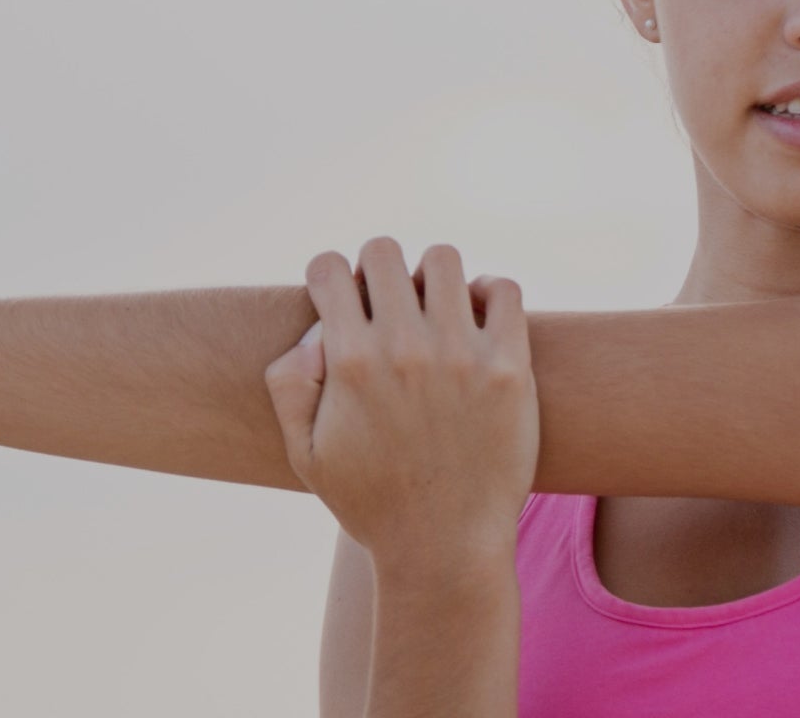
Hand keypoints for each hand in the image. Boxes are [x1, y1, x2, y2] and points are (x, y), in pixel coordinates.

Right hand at [262, 237, 537, 560]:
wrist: (444, 547)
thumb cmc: (371, 502)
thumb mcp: (305, 453)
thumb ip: (289, 384)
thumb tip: (316, 332)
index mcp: (348, 362)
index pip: (330, 267)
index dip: (330, 278)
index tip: (343, 303)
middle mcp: (403, 348)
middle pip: (383, 251)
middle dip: (377, 270)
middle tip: (388, 308)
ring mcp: (461, 354)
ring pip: (443, 259)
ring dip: (432, 276)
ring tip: (435, 310)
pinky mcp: (509, 367)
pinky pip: (505, 290)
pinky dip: (489, 292)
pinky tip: (478, 318)